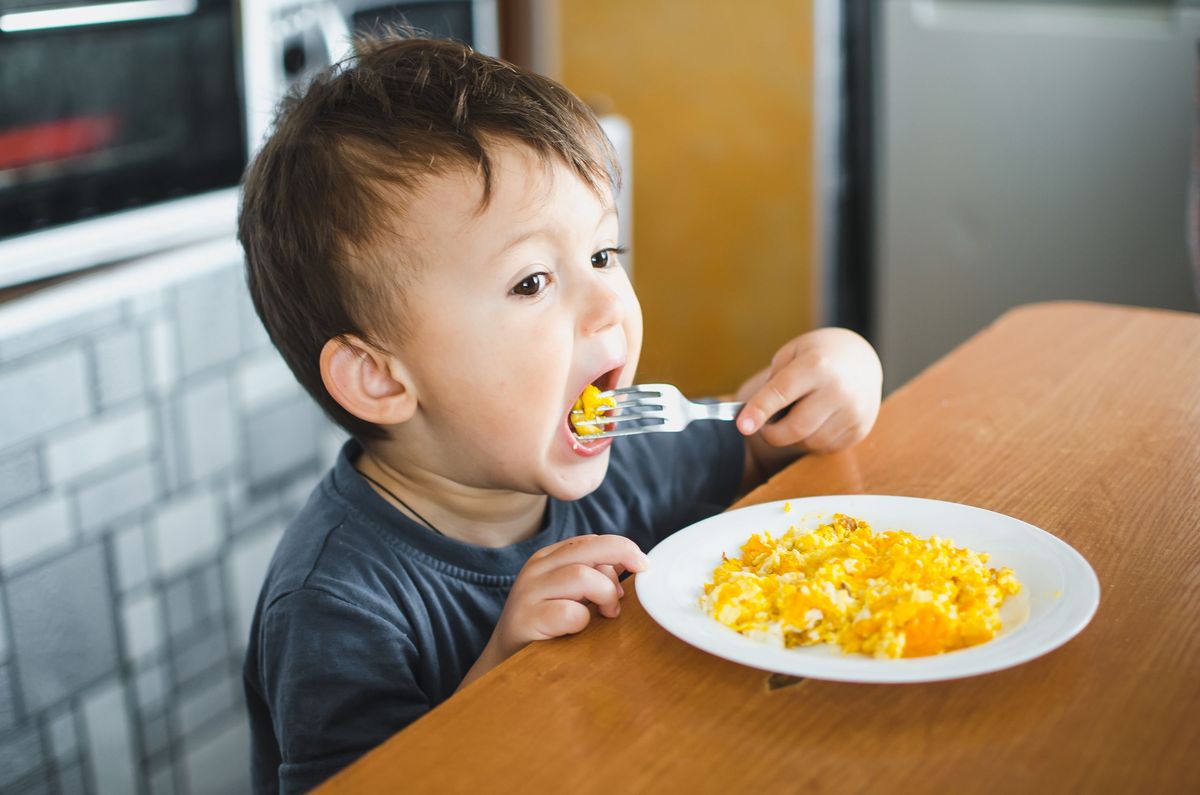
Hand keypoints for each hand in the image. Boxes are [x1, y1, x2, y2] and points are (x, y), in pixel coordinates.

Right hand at [490, 534, 649, 658]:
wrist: (502, 660)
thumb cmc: (547, 628)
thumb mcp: (570, 595)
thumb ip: (594, 576)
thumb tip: (633, 563)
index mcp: (548, 558)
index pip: (591, 540)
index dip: (621, 549)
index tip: (641, 566)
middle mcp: (537, 569)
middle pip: (589, 548)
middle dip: (623, 555)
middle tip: (641, 574)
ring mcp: (529, 593)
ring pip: (581, 575)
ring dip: (604, 594)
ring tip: (608, 613)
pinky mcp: (526, 620)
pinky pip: (568, 612)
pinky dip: (584, 620)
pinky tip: (580, 629)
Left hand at [736, 327, 881, 453]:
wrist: (862, 360)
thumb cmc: (820, 355)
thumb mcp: (793, 352)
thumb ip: (774, 381)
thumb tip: (758, 417)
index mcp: (816, 365)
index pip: (781, 393)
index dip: (758, 411)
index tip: (742, 426)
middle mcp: (838, 390)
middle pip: (795, 428)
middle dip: (771, 433)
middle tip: (765, 425)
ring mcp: (853, 412)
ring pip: (809, 442)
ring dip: (794, 437)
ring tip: (797, 416)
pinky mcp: (860, 429)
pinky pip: (825, 448)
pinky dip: (812, 440)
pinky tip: (816, 421)